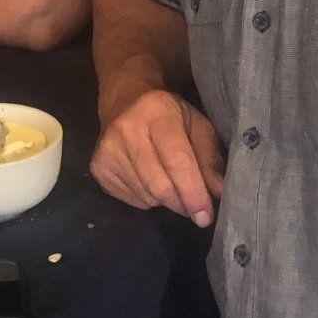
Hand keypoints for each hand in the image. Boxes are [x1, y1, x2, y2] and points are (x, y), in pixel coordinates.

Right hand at [88, 88, 225, 227]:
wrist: (124, 101)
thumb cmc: (169, 114)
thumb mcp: (197, 125)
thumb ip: (209, 157)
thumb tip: (219, 192)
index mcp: (157, 113)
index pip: (177, 161)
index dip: (193, 193)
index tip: (205, 216)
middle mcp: (126, 130)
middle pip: (159, 185)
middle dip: (181, 204)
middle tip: (195, 209)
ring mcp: (107, 150)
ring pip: (146, 196)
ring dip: (166, 201)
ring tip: (172, 185)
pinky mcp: (98, 167)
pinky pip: (132, 200)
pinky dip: (149, 199)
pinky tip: (150, 181)